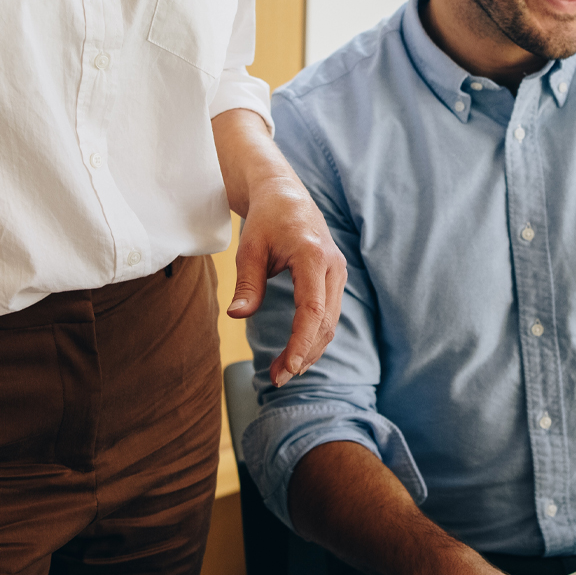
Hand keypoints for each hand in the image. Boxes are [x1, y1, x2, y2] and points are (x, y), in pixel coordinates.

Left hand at [228, 173, 346, 386]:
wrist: (286, 195)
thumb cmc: (267, 219)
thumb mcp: (250, 248)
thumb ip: (247, 283)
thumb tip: (237, 315)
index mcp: (313, 256)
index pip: (312, 310)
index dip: (301, 343)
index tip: (287, 369)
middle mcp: (333, 266)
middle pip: (325, 323)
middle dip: (303, 355)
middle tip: (276, 379)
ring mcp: (338, 272)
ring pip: (331, 322)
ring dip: (310, 350)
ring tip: (282, 372)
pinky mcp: (335, 278)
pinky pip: (330, 314)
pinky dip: (315, 336)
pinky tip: (297, 353)